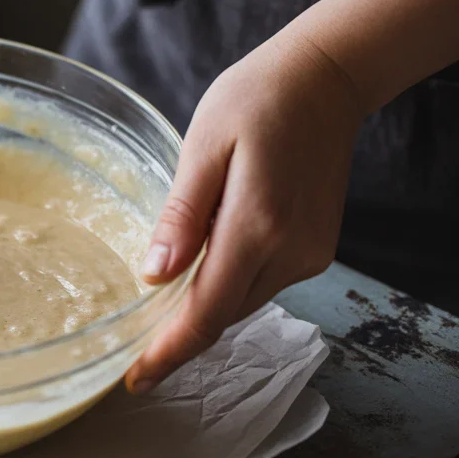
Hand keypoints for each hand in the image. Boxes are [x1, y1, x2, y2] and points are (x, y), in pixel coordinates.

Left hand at [125, 31, 364, 393]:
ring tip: (158, 319)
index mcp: (257, 226)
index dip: (170, 351)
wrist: (325, 78)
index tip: (136, 379)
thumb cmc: (256, 100)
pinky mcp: (317, 247)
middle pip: (224, 315)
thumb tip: (153, 274)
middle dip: (180, 338)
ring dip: (204, 311)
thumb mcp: (203, 148)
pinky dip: (229, 286)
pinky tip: (202, 273)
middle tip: (133, 355)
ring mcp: (310, 253)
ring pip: (243, 302)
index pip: (206, 312)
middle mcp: (291, 251)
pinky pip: (262, 282)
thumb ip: (181, 215)